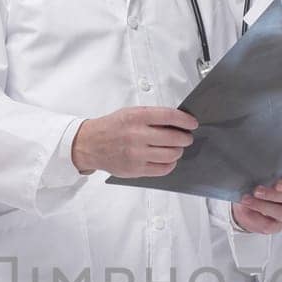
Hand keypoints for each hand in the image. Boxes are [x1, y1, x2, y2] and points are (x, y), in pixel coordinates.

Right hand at [72, 107, 198, 177]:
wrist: (90, 144)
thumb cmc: (111, 128)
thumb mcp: (130, 113)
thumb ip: (152, 116)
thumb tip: (177, 122)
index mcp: (137, 117)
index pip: (170, 116)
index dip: (186, 120)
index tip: (192, 123)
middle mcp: (137, 135)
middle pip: (174, 138)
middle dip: (185, 138)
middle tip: (186, 138)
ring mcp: (137, 154)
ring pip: (171, 154)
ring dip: (178, 151)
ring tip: (175, 148)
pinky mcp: (136, 169)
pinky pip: (163, 169)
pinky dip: (170, 164)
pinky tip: (167, 159)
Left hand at [231, 176, 281, 233]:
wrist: (246, 206)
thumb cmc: (256, 188)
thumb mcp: (259, 179)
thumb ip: (261, 176)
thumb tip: (253, 175)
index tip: (278, 185)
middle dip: (272, 194)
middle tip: (256, 191)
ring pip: (281, 212)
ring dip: (262, 206)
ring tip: (247, 200)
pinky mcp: (277, 226)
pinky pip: (270, 225)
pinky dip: (256, 218)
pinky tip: (248, 212)